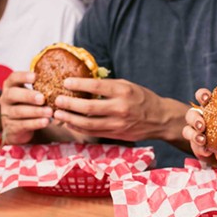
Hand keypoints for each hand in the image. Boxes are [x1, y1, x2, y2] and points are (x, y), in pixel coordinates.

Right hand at [0, 72, 52, 143]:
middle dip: (28, 96)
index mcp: (11, 87)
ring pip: (19, 111)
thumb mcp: (33, 95)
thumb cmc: (30, 105)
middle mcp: (5, 99)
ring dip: (35, 111)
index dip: (23, 76)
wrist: (21, 128)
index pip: (13, 78)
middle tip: (42, 98)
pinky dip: (35, 123)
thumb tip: (63, 79)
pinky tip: (46, 122)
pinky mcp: (11, 127)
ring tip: (49, 112)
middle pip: (13, 95)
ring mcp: (6, 113)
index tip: (35, 76)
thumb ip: (42, 87)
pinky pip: (23, 125)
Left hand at [52, 77, 188, 144]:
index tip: (65, 82)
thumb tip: (84, 82)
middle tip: (57, 100)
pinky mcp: (116, 134)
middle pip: (88, 107)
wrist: (159, 119)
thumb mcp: (128, 85)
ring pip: (88, 123)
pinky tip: (70, 123)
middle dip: (69, 103)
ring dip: (70, 119)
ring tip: (58, 113)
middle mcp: (120, 107)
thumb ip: (108, 85)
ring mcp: (118, 123)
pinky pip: (93, 132)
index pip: (95, 86)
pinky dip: (79, 128)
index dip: (78, 83)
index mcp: (123, 91)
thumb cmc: (142, 98)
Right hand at [182, 88, 212, 157]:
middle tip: (202, 126)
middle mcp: (200, 119)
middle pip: (190, 114)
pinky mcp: (195, 147)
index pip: (201, 97)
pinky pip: (194, 147)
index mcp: (210, 109)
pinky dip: (200, 149)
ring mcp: (195, 133)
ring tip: (202, 140)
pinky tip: (207, 151)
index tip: (206, 98)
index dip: (201, 95)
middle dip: (194, 119)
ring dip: (193, 135)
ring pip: (187, 131)